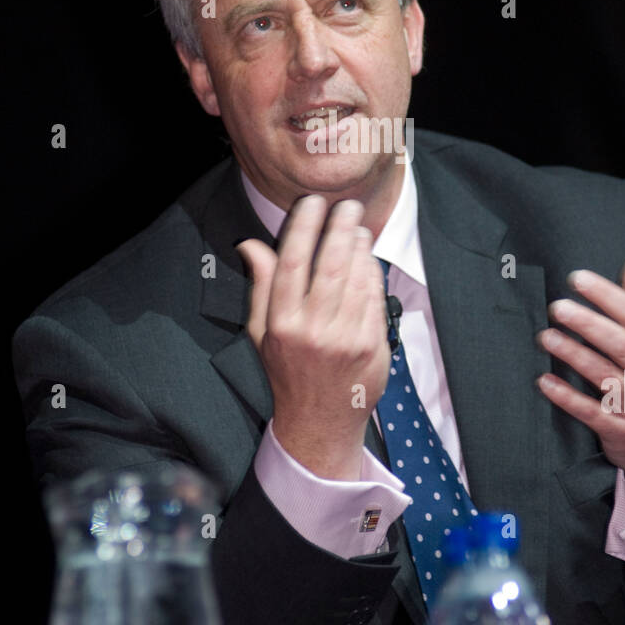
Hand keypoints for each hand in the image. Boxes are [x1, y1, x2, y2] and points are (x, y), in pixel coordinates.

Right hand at [235, 195, 391, 479]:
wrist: (319, 421)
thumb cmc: (289, 371)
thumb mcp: (262, 332)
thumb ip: (261, 285)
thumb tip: (251, 244)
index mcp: (281, 323)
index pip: (291, 263)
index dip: (303, 227)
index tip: (312, 203)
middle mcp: (312, 330)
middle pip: (328, 265)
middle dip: (339, 228)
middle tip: (347, 205)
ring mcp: (344, 338)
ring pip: (355, 278)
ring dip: (359, 246)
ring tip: (359, 227)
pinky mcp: (370, 346)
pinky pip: (373, 297)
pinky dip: (373, 272)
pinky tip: (369, 258)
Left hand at [535, 256, 624, 489]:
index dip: (607, 296)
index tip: (577, 278)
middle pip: (622, 345)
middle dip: (590, 323)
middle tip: (557, 306)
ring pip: (606, 377)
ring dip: (574, 355)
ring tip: (546, 337)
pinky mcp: (621, 431)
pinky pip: (592, 413)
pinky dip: (567, 397)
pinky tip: (544, 382)